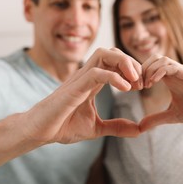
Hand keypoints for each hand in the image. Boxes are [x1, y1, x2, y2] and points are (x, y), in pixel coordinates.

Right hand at [21, 48, 143, 143]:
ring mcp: (80, 78)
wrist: (39, 132)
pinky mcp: (74, 87)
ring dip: (124, 63)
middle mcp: (87, 75)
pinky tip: (126, 89)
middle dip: (131, 62)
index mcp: (93, 81)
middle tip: (142, 82)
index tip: (142, 86)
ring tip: (135, 81)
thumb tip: (139, 130)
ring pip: (104, 54)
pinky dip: (114, 77)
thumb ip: (117, 126)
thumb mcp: (97, 128)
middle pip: (112, 51)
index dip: (132, 69)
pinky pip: (96, 72)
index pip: (115, 61)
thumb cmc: (63, 126)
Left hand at [139, 55, 182, 130]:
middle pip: (154, 58)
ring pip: (162, 59)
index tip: (134, 88)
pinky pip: (172, 67)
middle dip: (142, 69)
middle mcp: (175, 73)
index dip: (140, 74)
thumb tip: (140, 127)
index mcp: (170, 79)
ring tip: (145, 84)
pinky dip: (160, 71)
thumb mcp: (172, 116)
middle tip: (138, 85)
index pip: (150, 66)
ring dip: (150, 69)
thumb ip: (156, 119)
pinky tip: (153, 82)